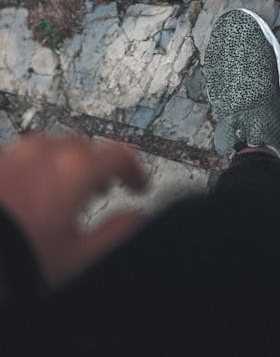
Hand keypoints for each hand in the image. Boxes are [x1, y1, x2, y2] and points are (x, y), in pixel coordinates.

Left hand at [0, 131, 148, 286]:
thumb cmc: (20, 261)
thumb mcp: (79, 259)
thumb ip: (118, 233)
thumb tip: (138, 219)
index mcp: (75, 170)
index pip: (119, 154)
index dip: (134, 169)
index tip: (136, 185)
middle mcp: (44, 152)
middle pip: (83, 146)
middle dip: (96, 165)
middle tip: (100, 191)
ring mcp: (14, 153)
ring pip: (49, 146)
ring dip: (64, 163)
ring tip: (62, 194)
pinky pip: (20, 156)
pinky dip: (34, 169)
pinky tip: (29, 195)